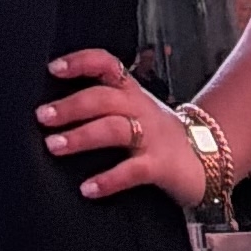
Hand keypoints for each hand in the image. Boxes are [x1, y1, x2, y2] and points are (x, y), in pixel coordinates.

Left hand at [37, 49, 209, 208]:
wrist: (207, 159)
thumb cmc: (157, 135)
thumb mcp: (134, 110)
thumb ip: (103, 104)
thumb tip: (54, 109)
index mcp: (131, 91)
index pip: (106, 64)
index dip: (81, 62)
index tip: (53, 68)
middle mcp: (140, 108)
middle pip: (103, 98)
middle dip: (70, 106)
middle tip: (42, 117)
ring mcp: (152, 137)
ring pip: (114, 129)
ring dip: (81, 137)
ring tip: (53, 146)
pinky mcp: (160, 166)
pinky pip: (132, 171)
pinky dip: (109, 179)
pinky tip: (88, 188)